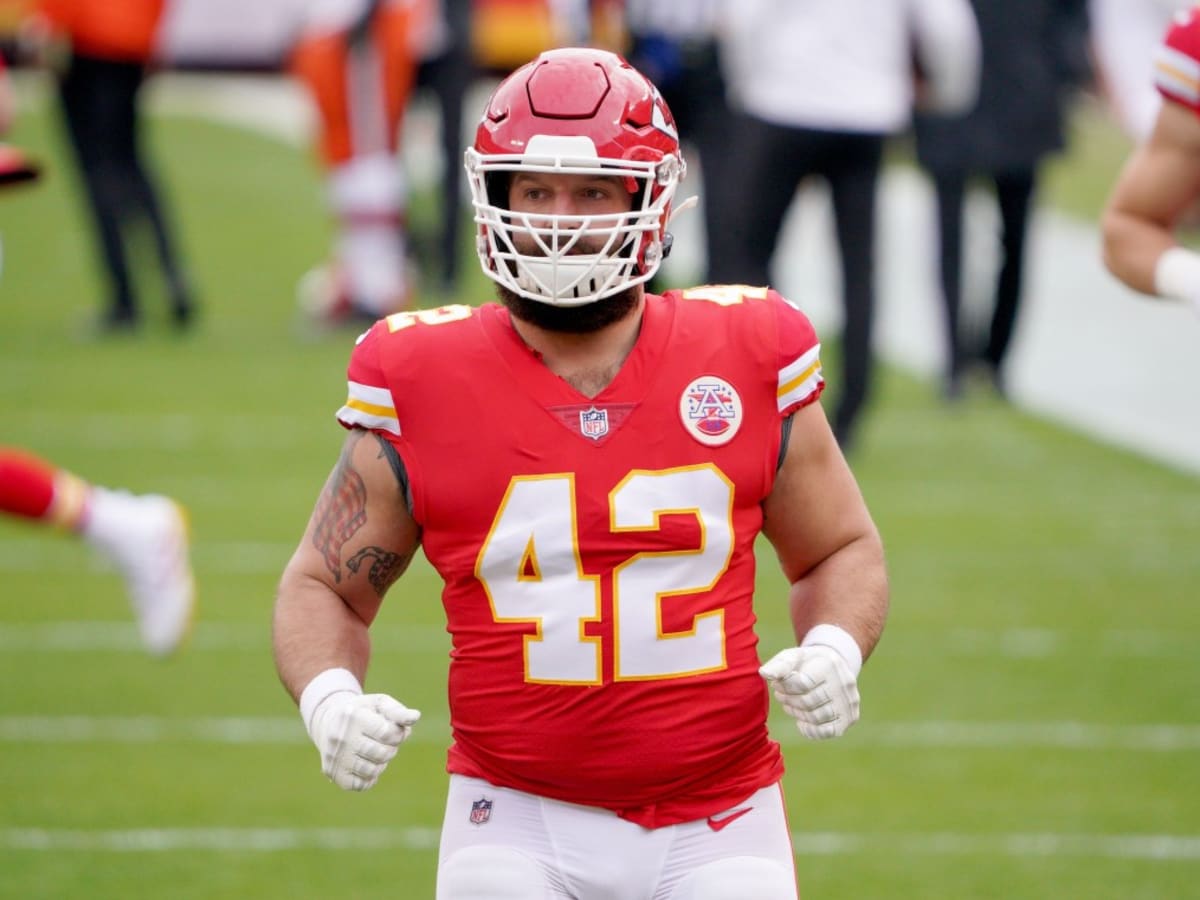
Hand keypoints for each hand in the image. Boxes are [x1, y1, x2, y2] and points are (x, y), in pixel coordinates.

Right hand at [306, 691, 420, 790]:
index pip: (387, 733)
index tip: (394, 731)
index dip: (398, 735)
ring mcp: (335, 757)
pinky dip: (370, 778)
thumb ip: (398, 711)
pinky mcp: (333, 773)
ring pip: (372, 771)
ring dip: (381, 764)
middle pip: (382, 754)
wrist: (328, 722)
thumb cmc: (362, 712)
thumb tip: (415, 717)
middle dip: (391, 750)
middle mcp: (341, 737)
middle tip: (386, 743)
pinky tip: (367, 764)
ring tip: (376, 753)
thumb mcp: (379, 704)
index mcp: (353, 716)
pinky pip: (361, 785)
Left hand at [759, 645, 859, 739]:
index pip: (802, 683)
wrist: (833, 667)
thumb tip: (764, 673)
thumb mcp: (792, 656)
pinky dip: (811, 730)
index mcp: (829, 664)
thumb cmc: (806, 663)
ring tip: (790, 705)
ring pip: (816, 717)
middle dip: (788, 700)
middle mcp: (844, 683)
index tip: (777, 684)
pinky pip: (827, 732)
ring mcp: (849, 702)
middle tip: (780, 695)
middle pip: (808, 702)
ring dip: (797, 714)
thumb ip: (779, 665)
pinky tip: (802, 721)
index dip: (784, 687)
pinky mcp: (849, 718)